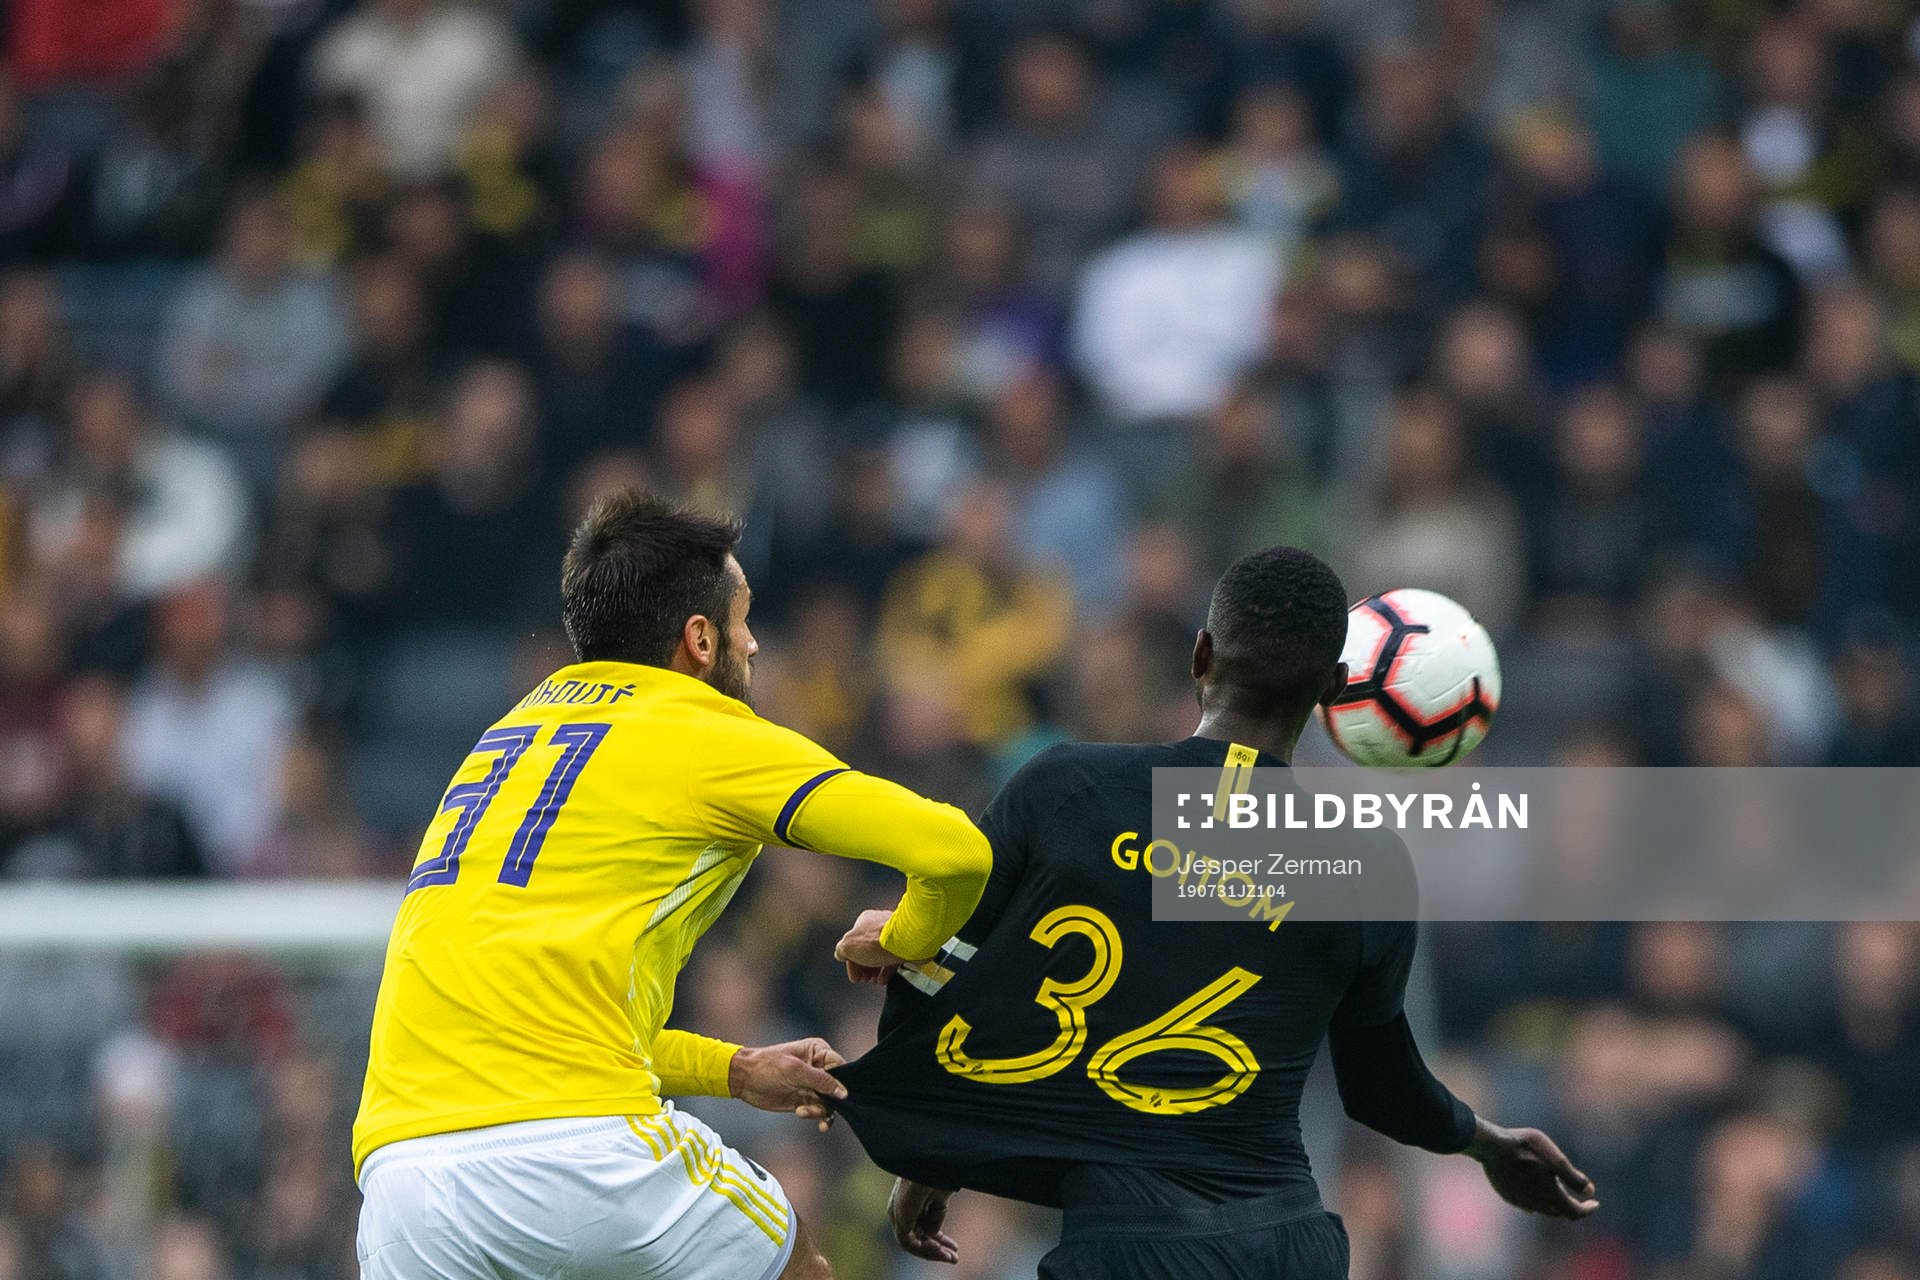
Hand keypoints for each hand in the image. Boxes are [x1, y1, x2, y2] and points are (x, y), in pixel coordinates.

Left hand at [728, 1038, 846, 1131]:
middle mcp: (818, 1068)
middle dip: (833, 1100)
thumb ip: (821, 1080)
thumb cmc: (767, 1066)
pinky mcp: (804, 1099)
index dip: (842, 1082)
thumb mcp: (795, 1070)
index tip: (839, 1095)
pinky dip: (816, 1116)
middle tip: (824, 1109)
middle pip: (837, 1087)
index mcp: (818, 1052)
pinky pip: (818, 1110)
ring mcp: (812, 1085)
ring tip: (803, 1111)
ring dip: (820, 1110)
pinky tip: (807, 1117)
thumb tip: (843, 1092)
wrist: (743, 1079)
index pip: (841, 1067)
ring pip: (829, 1101)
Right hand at [836, 908, 906, 983]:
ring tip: (873, 981)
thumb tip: (840, 954)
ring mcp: (894, 934)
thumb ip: (842, 950)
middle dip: (863, 967)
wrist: (907, 940)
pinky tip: (883, 980)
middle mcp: (879, 925)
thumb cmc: (876, 941)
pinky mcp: (905, 943)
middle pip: (866, 949)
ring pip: (880, 954)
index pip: (853, 944)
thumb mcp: (849, 946)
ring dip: (874, 970)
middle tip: (864, 980)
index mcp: (865, 921)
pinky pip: (893, 957)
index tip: (854, 978)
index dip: (851, 963)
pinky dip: (886, 969)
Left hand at [888, 1178, 957, 1263]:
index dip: (938, 1239)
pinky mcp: (899, 1218)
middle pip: (917, 1237)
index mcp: (908, 1200)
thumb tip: (933, 1233)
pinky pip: (909, 1243)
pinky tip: (940, 1249)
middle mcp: (899, 1209)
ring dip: (933, 1252)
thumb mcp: (940, 1198)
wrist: (936, 1161)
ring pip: (913, 1244)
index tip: (955, 1247)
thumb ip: (936, 1216)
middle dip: (937, 1249)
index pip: (920, 1226)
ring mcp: (898, 1214)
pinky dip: (925, 1249)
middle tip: (954, 1258)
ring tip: (951, 1257)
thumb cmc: (939, 1172)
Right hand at [1465, 1118, 1599, 1219]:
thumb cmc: (1527, 1149)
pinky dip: (1536, 1198)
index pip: (1575, 1212)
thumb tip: (1589, 1190)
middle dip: (1571, 1205)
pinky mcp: (1508, 1195)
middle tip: (1578, 1196)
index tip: (1595, 1203)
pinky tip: (1534, 1186)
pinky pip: (1527, 1202)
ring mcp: (1520, 1201)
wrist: (1492, 1147)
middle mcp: (1537, 1204)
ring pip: (1543, 1208)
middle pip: (1560, 1212)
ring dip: (1553, 1202)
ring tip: (1556, 1189)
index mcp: (1551, 1195)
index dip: (1588, 1209)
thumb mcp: (1556, 1159)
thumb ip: (1574, 1177)